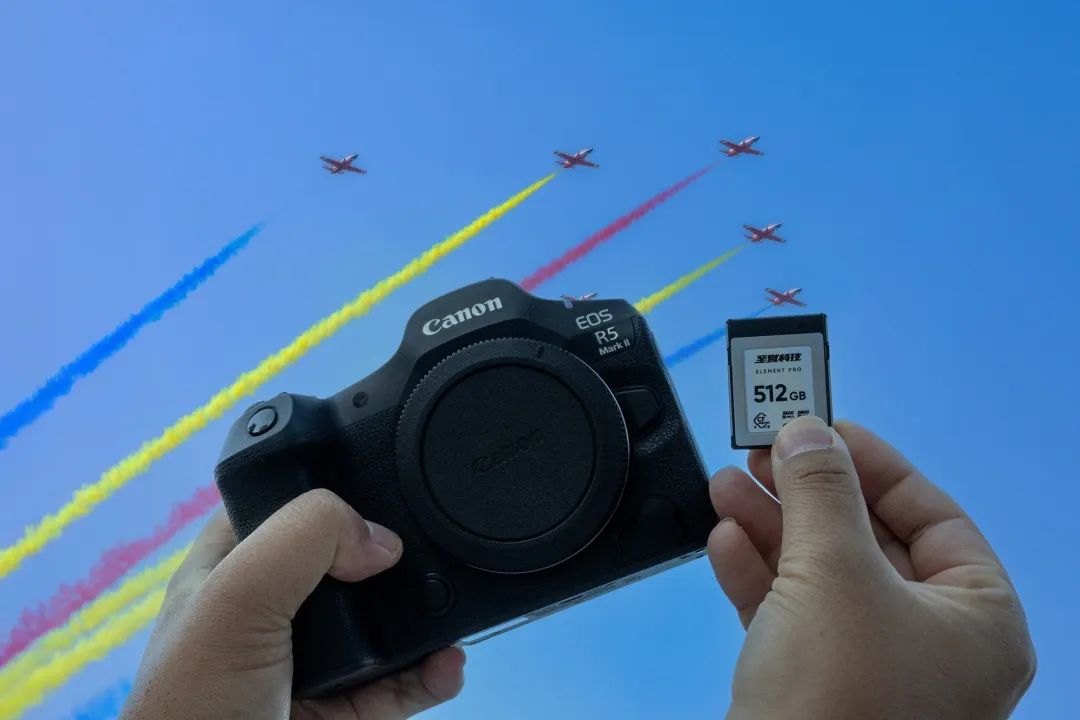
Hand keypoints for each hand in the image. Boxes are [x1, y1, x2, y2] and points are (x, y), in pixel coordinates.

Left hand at [121, 489, 465, 719]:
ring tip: (454, 608)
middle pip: (349, 558)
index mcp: (230, 566)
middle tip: (429, 550)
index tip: (382, 477)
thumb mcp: (233, 596)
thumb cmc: (196, 702)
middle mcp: (274, 607)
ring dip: (426, 614)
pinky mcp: (346, 710)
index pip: (284, 500)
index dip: (329, 484)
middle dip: (394, 554)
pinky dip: (434, 672)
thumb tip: (383, 542)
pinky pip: (405, 681)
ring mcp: (313, 661)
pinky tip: (449, 664)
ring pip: (384, 620)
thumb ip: (303, 538)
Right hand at [707, 417, 1034, 719]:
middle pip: (868, 540)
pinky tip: (725, 542)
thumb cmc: (842, 700)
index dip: (874, 463)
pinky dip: (758, 576)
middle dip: (806, 493)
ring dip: (771, 527)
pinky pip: (792, 615)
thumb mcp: (834, 570)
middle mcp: (933, 644)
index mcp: (977, 618)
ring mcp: (875, 670)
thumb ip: (820, 491)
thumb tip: (806, 431)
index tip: (824, 427)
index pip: (932, 512)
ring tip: (725, 485)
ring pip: (822, 575)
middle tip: (762, 453)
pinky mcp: (821, 691)